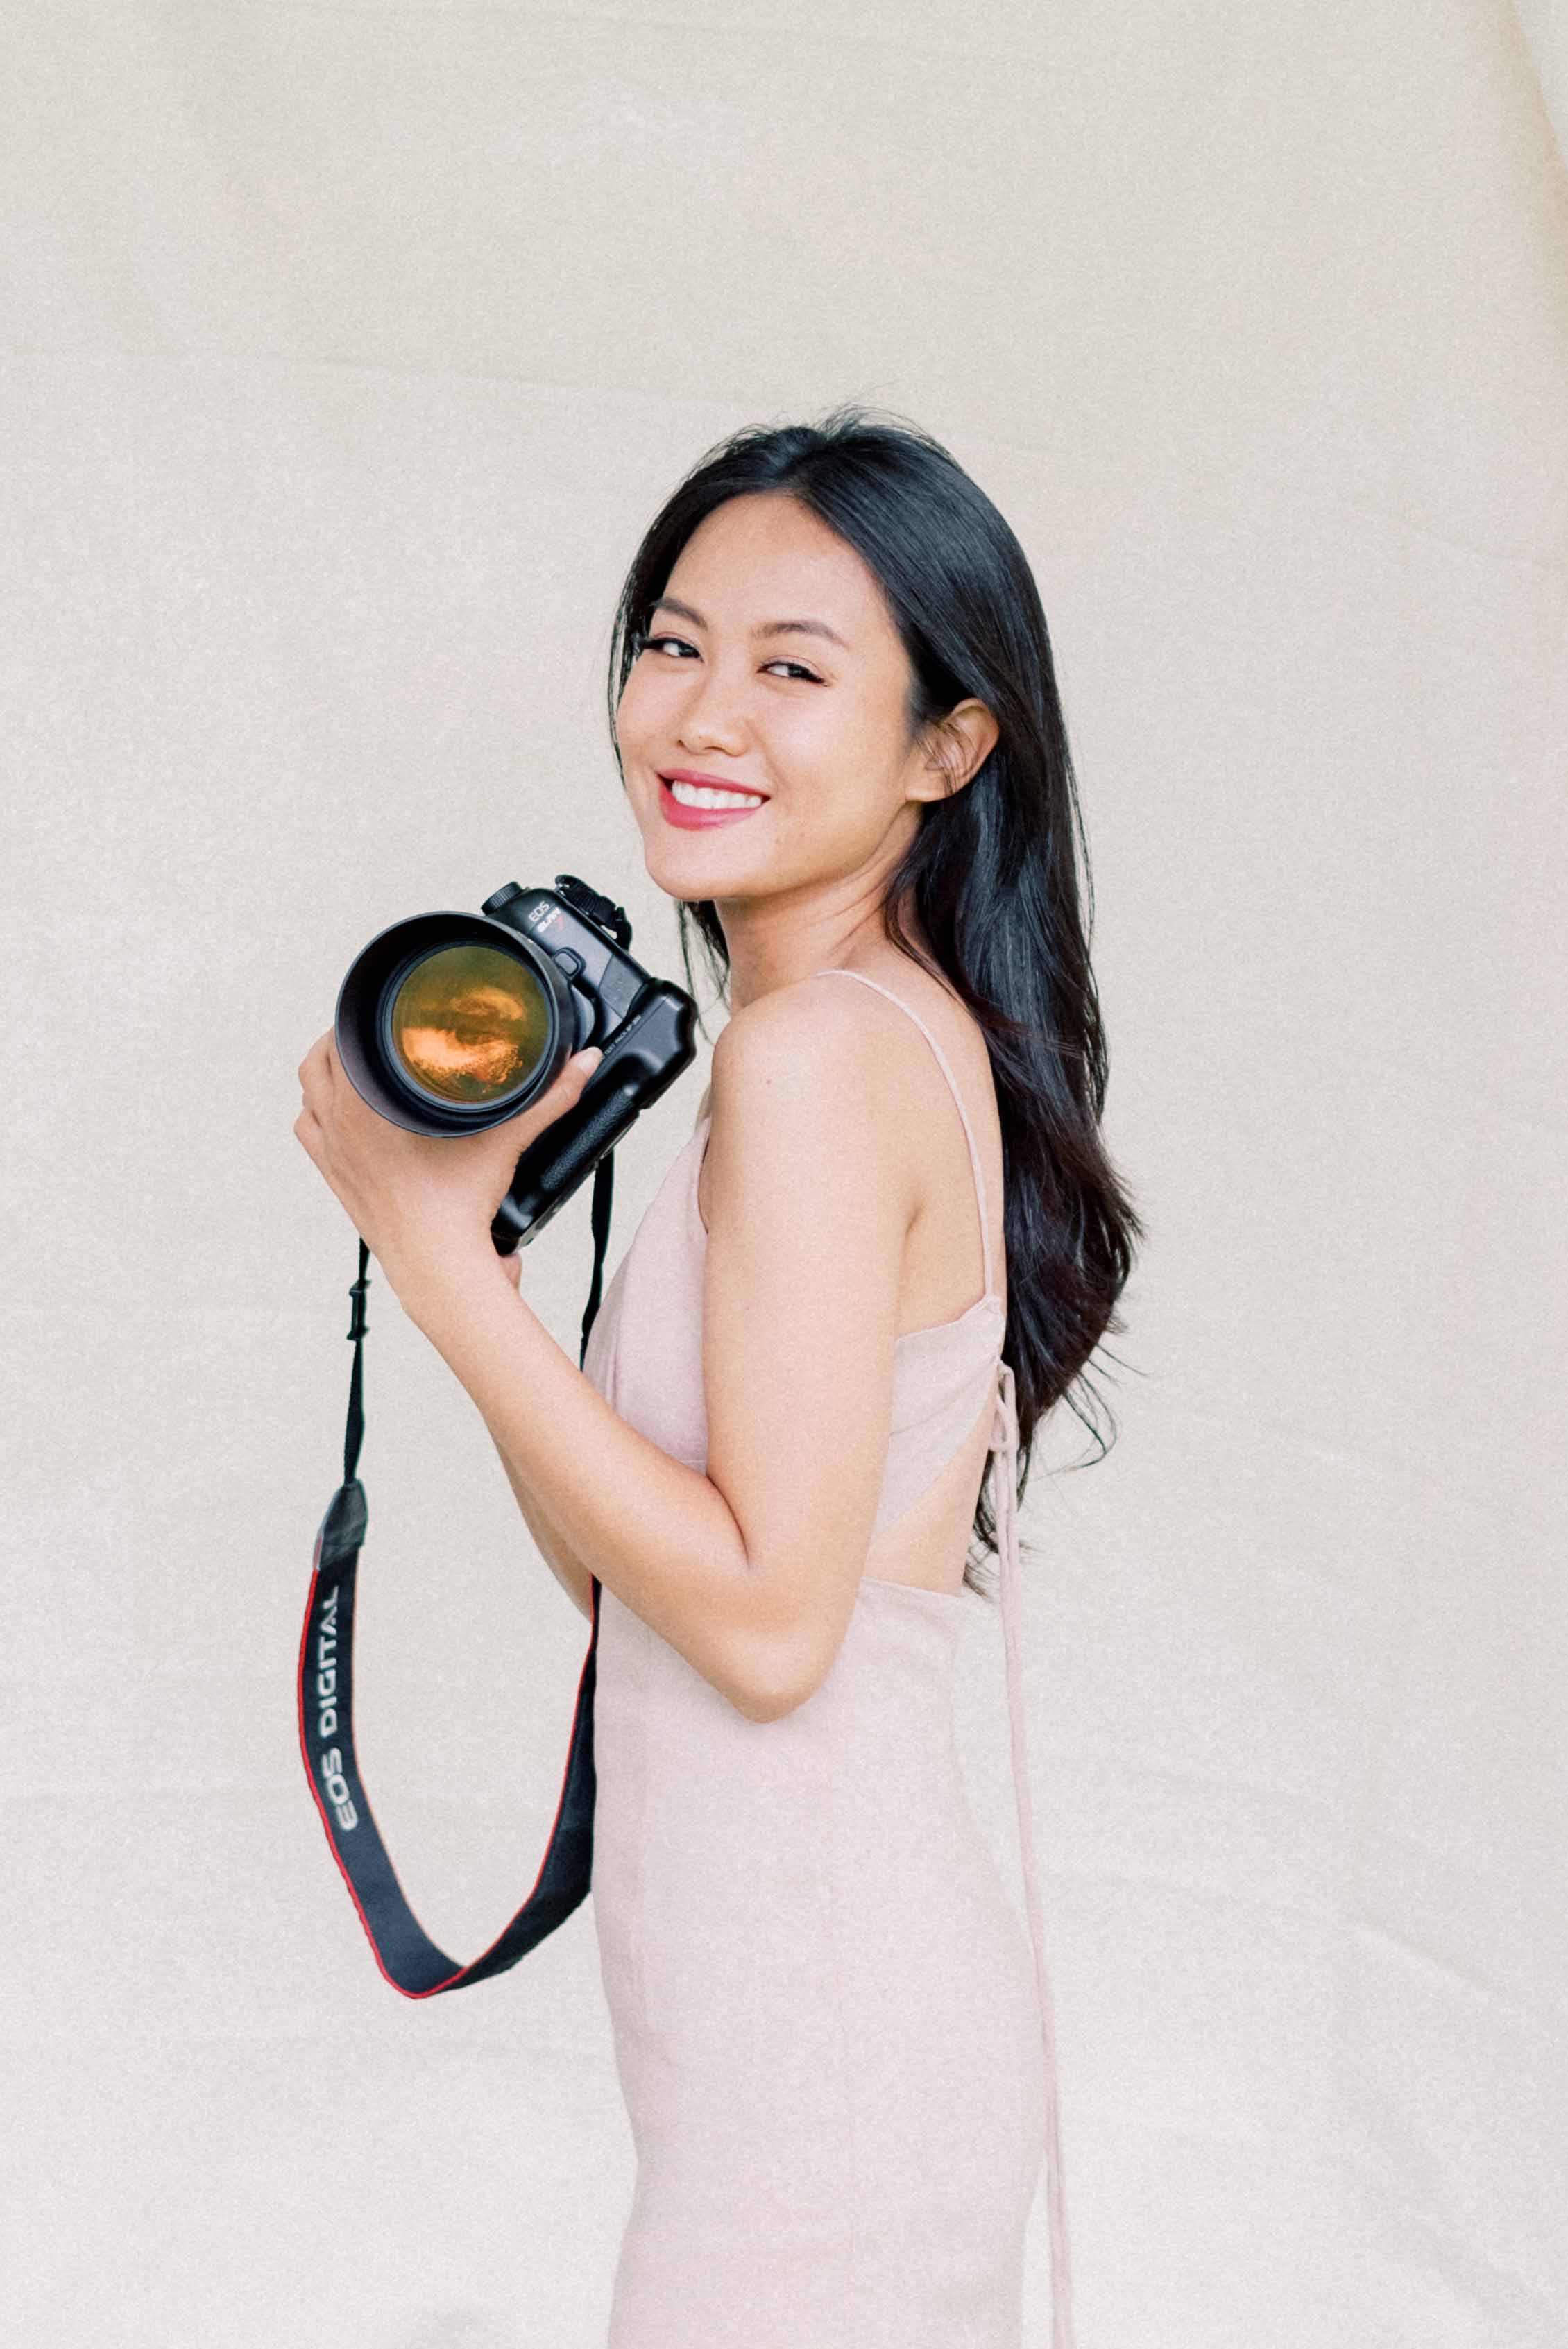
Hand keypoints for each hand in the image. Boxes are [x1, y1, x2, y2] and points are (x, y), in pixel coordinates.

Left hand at [294, 1030, 601, 1296]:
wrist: (436, 1267)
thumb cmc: (460, 1210)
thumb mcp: (506, 1143)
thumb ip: (548, 1099)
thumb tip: (583, 1064)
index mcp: (369, 1109)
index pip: (341, 1043)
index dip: (355, 1019)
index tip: (374, 1010)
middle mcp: (340, 1128)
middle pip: (315, 1061)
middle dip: (339, 1040)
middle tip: (368, 1032)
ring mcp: (331, 1154)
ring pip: (305, 1094)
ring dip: (321, 1074)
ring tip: (350, 1061)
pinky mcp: (334, 1178)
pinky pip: (307, 1132)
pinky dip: (316, 1113)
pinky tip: (339, 1109)